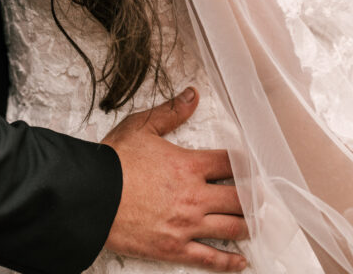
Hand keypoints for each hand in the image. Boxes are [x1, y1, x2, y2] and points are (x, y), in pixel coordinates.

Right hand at [102, 87, 247, 271]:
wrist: (92, 196)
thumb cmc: (114, 161)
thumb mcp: (141, 127)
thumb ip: (171, 112)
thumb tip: (192, 95)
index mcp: (189, 165)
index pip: (230, 163)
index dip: (246, 164)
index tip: (253, 166)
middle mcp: (195, 196)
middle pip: (239, 198)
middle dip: (253, 197)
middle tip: (261, 197)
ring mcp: (187, 225)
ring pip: (231, 228)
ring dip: (247, 225)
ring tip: (255, 224)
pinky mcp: (175, 248)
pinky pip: (210, 258)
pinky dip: (229, 261)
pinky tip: (240, 260)